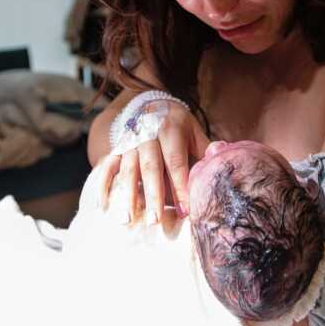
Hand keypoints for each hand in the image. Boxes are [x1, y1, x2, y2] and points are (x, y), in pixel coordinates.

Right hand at [95, 104, 208, 223]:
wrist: (151, 105)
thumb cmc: (178, 127)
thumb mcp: (194, 132)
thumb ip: (207, 148)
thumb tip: (222, 153)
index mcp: (170, 129)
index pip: (175, 161)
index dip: (180, 186)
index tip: (185, 210)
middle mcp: (146, 134)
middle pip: (149, 167)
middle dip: (152, 195)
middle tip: (155, 220)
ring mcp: (128, 142)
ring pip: (127, 169)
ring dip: (127, 195)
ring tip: (128, 219)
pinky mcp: (115, 149)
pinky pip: (106, 167)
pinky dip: (102, 186)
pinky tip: (103, 206)